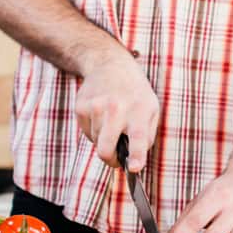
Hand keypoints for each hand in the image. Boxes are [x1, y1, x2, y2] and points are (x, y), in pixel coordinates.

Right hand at [75, 54, 158, 171]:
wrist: (110, 65)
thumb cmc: (135, 93)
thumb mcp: (151, 110)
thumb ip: (146, 137)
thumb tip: (134, 161)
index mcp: (138, 110)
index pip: (138, 136)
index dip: (136, 155)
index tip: (135, 168)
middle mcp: (116, 108)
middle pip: (105, 148)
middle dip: (110, 160)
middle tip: (116, 159)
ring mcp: (96, 107)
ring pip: (96, 142)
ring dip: (103, 139)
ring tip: (112, 122)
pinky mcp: (81, 107)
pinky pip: (86, 133)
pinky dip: (94, 130)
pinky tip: (101, 115)